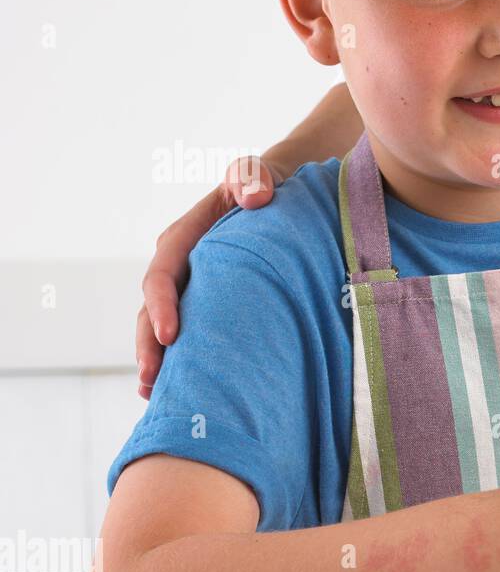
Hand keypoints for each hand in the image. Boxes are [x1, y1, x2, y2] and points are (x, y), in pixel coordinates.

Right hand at [135, 155, 283, 398]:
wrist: (278, 198)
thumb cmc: (263, 186)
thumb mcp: (255, 176)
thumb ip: (250, 178)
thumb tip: (254, 197)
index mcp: (183, 240)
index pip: (163, 275)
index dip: (161, 305)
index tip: (170, 334)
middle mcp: (179, 268)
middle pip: (152, 311)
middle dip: (150, 345)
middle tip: (153, 379)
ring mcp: (190, 290)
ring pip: (163, 329)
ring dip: (158, 361)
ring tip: (157, 395)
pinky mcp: (205, 305)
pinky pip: (189, 335)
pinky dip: (180, 361)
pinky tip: (178, 391)